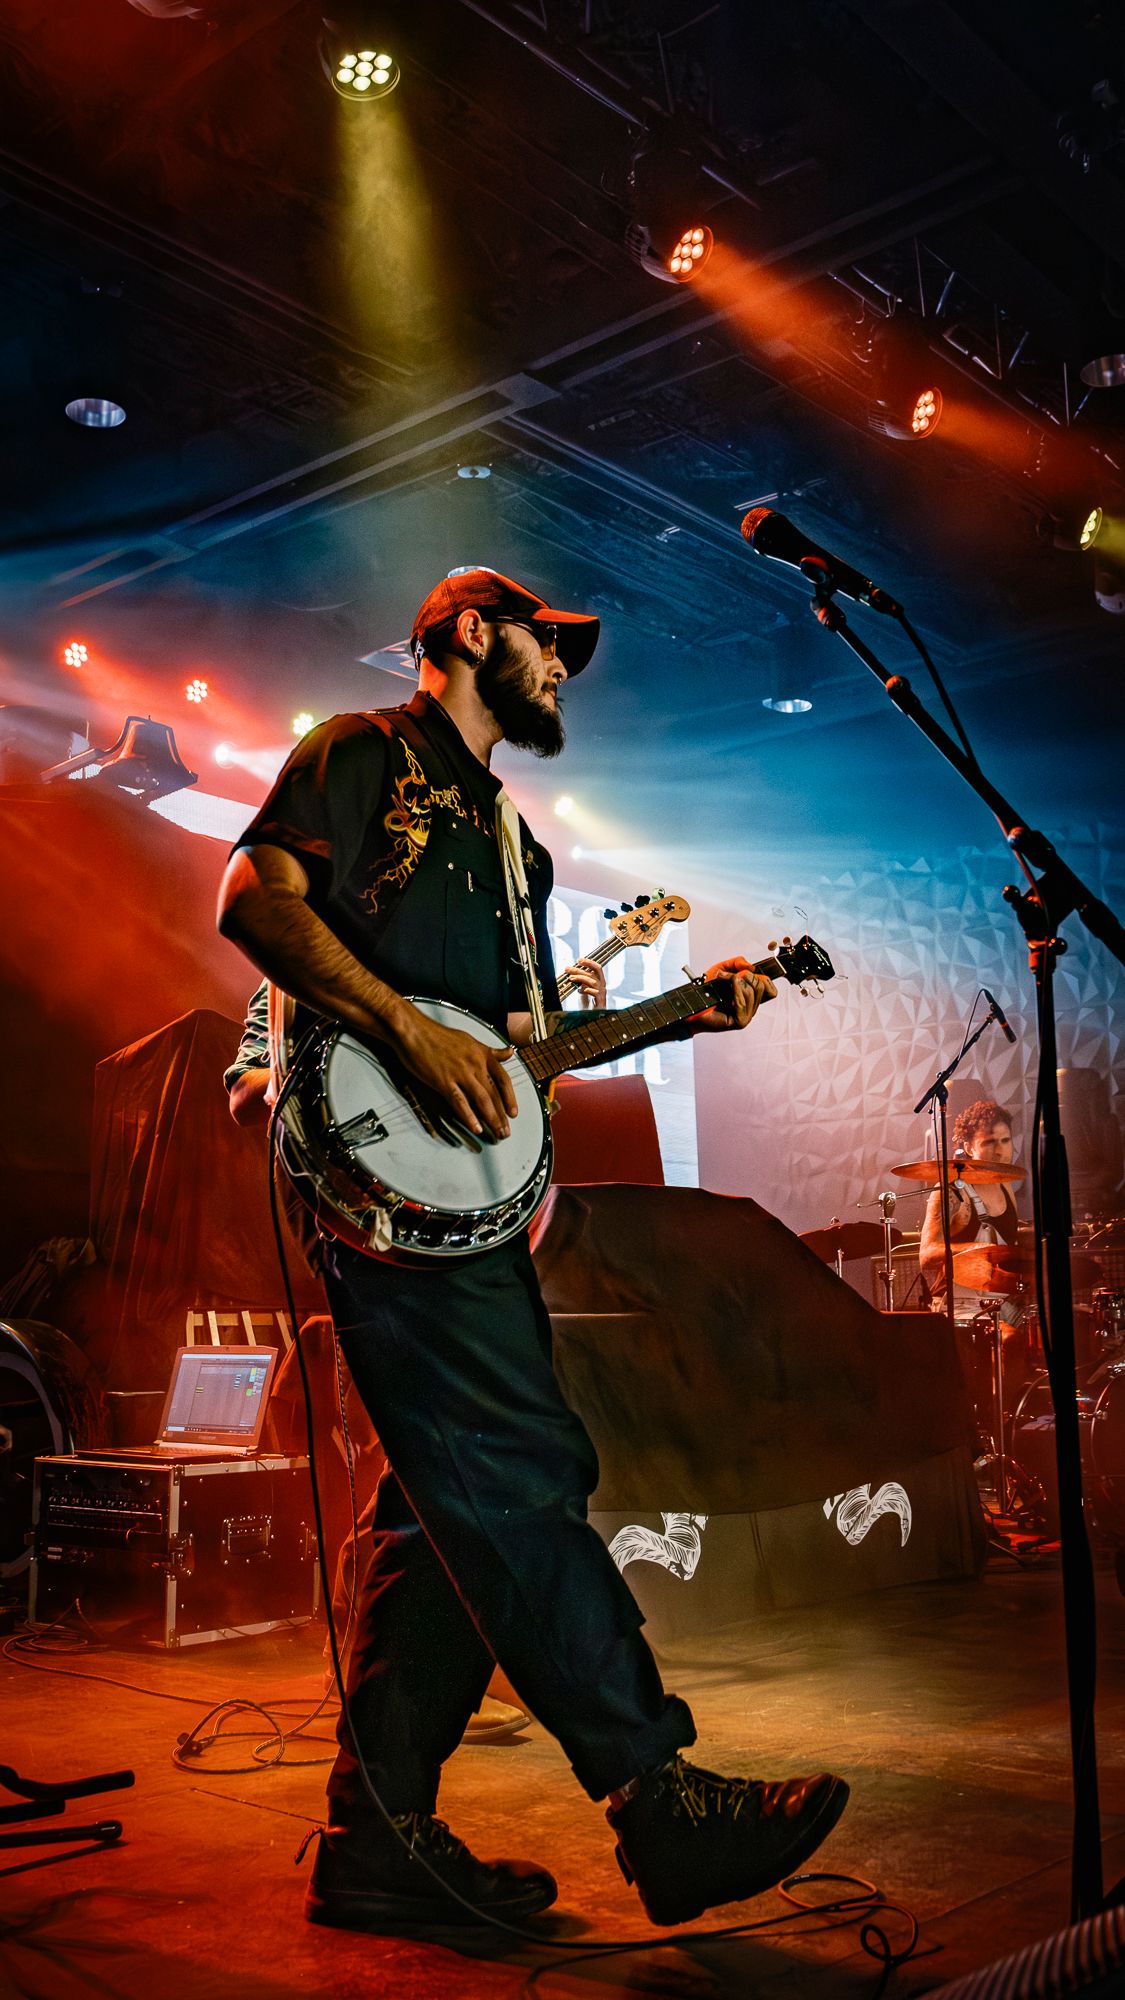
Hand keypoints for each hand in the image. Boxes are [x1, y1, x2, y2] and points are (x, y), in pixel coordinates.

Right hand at [393, 1006, 517, 1138]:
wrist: (414, 1031)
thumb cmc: (438, 1035)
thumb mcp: (470, 1040)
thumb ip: (491, 1051)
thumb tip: (509, 1052)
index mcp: (482, 1054)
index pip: (503, 1079)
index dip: (510, 1097)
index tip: (513, 1112)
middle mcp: (475, 1064)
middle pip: (494, 1094)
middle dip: (502, 1116)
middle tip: (506, 1132)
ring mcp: (460, 1073)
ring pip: (481, 1100)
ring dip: (491, 1119)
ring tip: (497, 1133)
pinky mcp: (443, 1081)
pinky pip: (460, 1102)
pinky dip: (469, 1117)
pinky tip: (475, 1128)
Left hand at [564, 957, 606, 1007]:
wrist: (592, 1018)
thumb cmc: (588, 1005)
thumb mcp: (583, 990)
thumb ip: (581, 982)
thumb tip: (571, 973)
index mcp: (599, 982)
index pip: (597, 968)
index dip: (589, 962)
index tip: (579, 960)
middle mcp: (602, 986)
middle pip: (592, 974)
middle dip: (579, 970)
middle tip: (568, 969)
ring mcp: (602, 994)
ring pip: (592, 982)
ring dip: (580, 978)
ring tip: (571, 978)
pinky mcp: (600, 1002)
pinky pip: (595, 993)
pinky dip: (587, 990)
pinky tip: (580, 991)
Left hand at [690, 956, 776, 1033]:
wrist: (692, 1003)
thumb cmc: (706, 990)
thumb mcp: (723, 969)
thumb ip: (738, 962)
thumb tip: (751, 967)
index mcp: (751, 997)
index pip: (770, 988)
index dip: (762, 977)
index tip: (746, 972)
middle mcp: (751, 1007)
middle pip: (761, 986)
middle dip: (744, 975)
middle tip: (729, 976)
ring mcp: (746, 1016)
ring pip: (751, 992)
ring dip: (734, 981)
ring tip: (722, 980)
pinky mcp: (739, 1021)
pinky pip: (742, 1002)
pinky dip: (734, 991)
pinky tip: (725, 990)